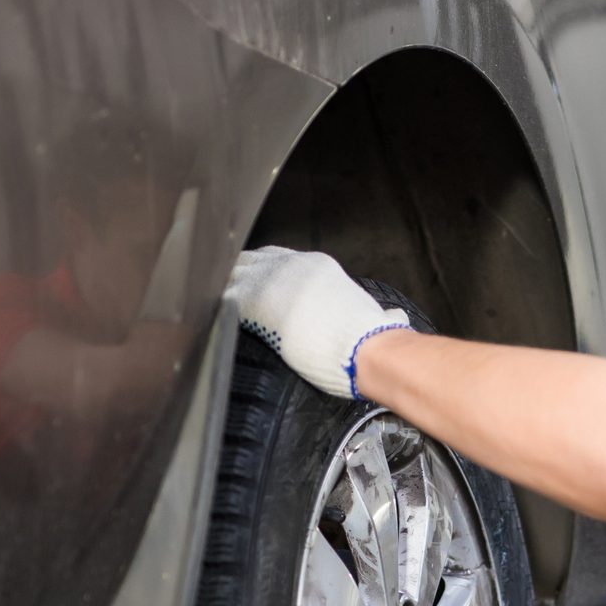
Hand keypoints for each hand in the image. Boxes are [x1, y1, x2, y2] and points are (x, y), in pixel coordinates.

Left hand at [227, 247, 411, 399]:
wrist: (364, 347)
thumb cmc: (370, 337)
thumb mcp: (371, 313)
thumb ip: (373, 311)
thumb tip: (392, 317)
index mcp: (317, 265)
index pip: (279, 258)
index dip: (263, 270)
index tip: (255, 281)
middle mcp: (292, 264)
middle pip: (252, 260)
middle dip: (240, 274)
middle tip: (228, 289)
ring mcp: (272, 279)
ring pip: (235, 273)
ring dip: (226, 287)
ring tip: (214, 301)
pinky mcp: (256, 300)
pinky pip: (226, 295)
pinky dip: (218, 303)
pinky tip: (212, 313)